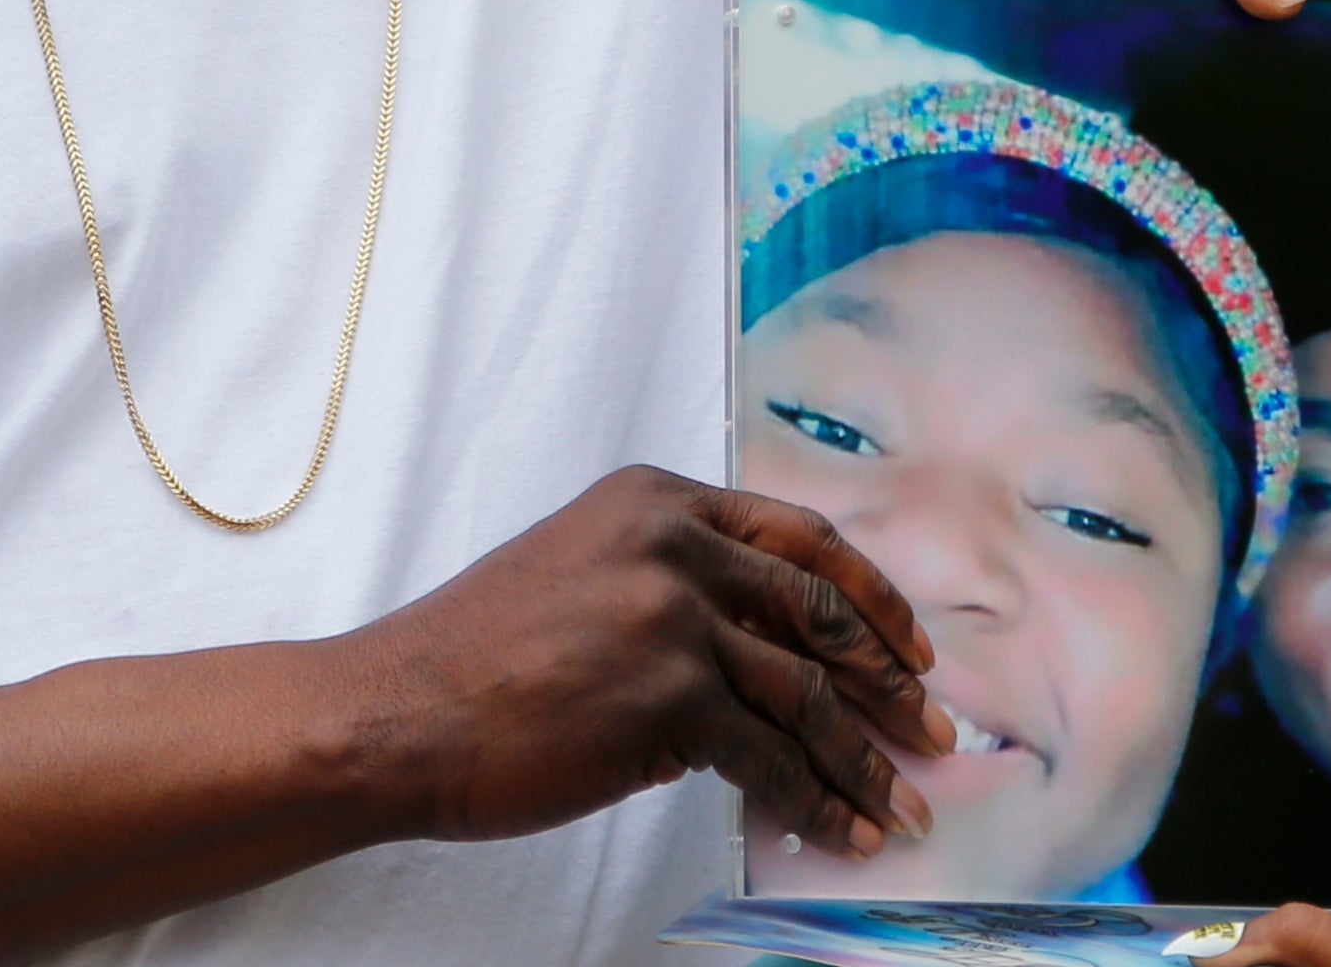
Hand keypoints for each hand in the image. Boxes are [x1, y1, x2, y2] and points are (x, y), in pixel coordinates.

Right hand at [342, 466, 952, 859]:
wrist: (396, 711)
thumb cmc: (478, 655)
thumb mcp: (583, 569)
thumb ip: (673, 579)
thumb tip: (771, 643)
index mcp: (657, 499)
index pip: (802, 538)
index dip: (871, 597)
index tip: (912, 645)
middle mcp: (675, 546)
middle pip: (822, 613)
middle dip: (892, 682)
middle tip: (934, 732)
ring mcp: (673, 619)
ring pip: (807, 697)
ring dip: (865, 761)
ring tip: (902, 806)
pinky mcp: (666, 698)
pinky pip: (770, 758)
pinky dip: (818, 802)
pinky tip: (843, 830)